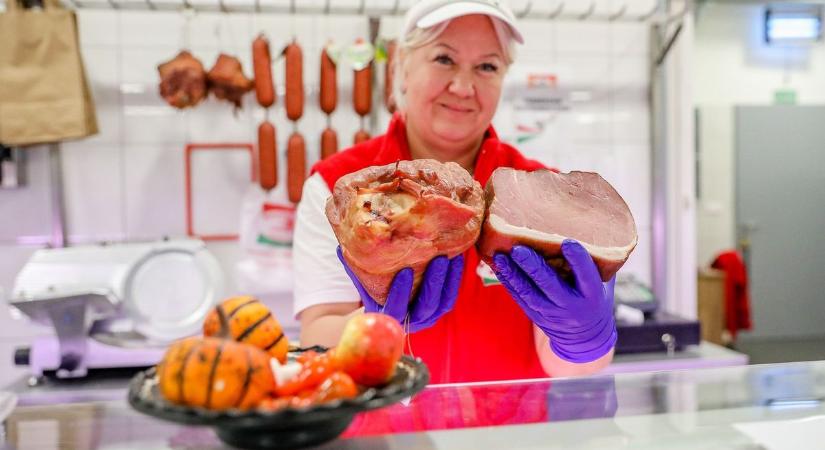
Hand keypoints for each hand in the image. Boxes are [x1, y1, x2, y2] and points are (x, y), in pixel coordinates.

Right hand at [336, 246, 463, 332]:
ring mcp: (427, 317)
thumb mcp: (362, 283)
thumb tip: (340, 245)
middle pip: (425, 306)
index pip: (396, 308)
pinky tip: (458, 259)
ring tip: (452, 255)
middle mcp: (410, 321)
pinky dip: (455, 279)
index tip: (405, 270)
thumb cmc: (373, 294)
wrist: (387, 313)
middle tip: (439, 258)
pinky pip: (450, 296)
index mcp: (388, 317)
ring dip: (449, 280)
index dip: (401, 291)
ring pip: (442, 302)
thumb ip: (354, 267)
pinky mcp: (439, 309)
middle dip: (434, 282)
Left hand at [492, 240, 616, 362]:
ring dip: (514, 274)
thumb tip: (576, 229)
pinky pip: (520, 299)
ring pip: (530, 293)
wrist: (586, 336)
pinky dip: (509, 283)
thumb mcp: (602, 282)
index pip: (586, 275)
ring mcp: (553, 313)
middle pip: (550, 284)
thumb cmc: (594, 297)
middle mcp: (572, 305)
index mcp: (593, 294)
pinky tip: (500, 267)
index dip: (578, 259)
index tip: (568, 242)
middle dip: (533, 266)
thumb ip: (594, 261)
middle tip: (519, 249)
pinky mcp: (537, 316)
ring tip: (501, 256)